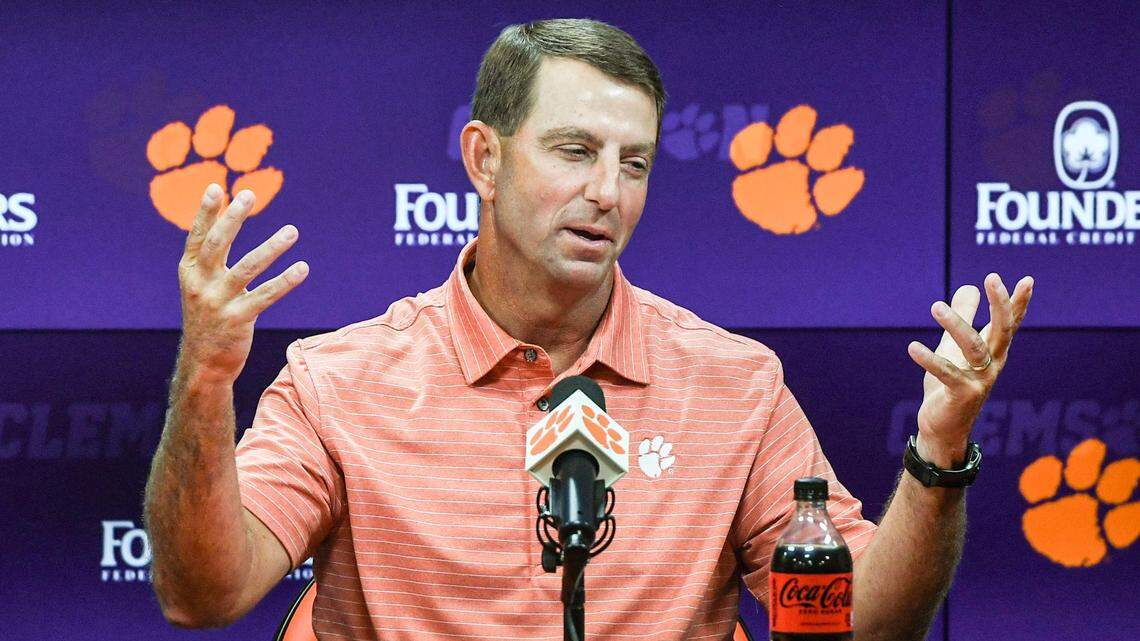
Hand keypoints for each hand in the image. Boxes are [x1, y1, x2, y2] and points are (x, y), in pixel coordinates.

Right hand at [177, 184, 307, 384]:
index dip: (206, 212)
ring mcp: (218, 302)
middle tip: (248, 194)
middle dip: (233, 218)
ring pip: (248, 268)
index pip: (197, 236)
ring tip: (292, 230)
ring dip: (272, 247)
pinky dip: (286, 281)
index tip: (216, 187)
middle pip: (218, 244)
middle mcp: (200, 284)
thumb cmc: (207, 318)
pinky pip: (266, 296)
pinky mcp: (238, 320)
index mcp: (189, 272)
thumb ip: (208, 259)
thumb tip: (223, 222)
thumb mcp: (199, 286)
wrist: (203, 364)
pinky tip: (302, 267)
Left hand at [906, 273, 1033, 466]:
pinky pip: (946, 373)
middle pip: (1002, 330)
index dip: (1018, 303)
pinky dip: (929, 360)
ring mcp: (980, 380)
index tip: (1028, 279)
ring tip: (936, 306)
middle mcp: (992, 364)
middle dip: (1000, 304)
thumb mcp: (954, 346)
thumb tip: (969, 286)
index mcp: (993, 351)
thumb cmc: (951, 384)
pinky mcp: (961, 395)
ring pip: (974, 347)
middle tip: (992, 278)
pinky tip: (912, 347)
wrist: (944, 427)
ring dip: (956, 325)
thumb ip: (964, 317)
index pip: (1009, 323)